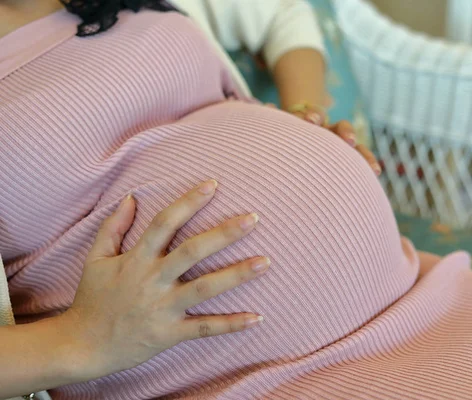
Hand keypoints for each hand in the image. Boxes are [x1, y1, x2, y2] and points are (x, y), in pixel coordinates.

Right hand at [60, 180, 268, 379]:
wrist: (83, 345)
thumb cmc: (93, 298)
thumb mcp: (95, 258)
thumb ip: (113, 227)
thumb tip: (131, 196)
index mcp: (136, 259)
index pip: (164, 223)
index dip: (189, 202)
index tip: (213, 185)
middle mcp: (152, 280)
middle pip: (192, 251)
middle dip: (224, 234)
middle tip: (253, 218)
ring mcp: (162, 308)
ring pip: (204, 288)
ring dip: (237, 275)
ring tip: (265, 262)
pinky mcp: (169, 333)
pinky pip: (204, 328)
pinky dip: (231, 324)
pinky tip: (257, 317)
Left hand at [282, 103, 380, 175]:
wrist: (301, 143)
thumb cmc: (289, 134)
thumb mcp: (283, 126)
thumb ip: (276, 118)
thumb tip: (267, 108)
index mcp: (314, 122)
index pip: (316, 115)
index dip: (314, 116)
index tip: (310, 120)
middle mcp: (331, 131)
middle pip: (341, 127)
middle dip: (345, 132)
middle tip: (348, 141)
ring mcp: (341, 144)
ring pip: (356, 145)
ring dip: (361, 151)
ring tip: (369, 161)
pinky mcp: (348, 157)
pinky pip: (361, 157)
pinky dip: (369, 161)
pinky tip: (376, 170)